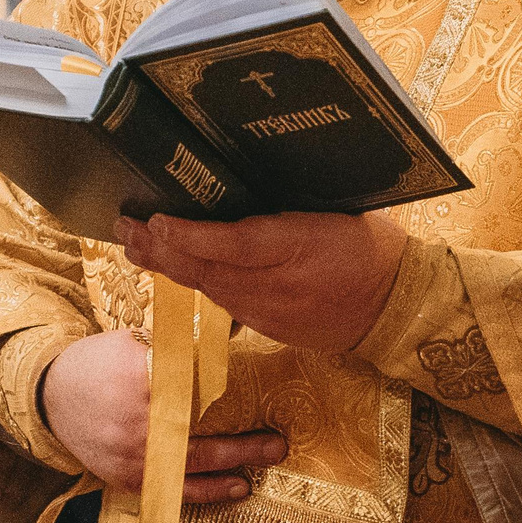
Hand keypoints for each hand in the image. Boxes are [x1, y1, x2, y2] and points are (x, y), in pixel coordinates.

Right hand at [39, 329, 287, 503]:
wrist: (49, 398)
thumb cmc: (96, 363)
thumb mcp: (129, 340)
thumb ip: (174, 344)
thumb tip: (230, 332)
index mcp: (139, 376)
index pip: (195, 380)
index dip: (228, 385)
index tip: (258, 386)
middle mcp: (138, 419)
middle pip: (203, 429)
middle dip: (245, 439)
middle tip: (279, 440)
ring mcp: (133, 454)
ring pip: (194, 462)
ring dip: (236, 462)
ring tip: (270, 456)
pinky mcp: (128, 477)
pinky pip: (174, 488)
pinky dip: (208, 490)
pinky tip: (237, 487)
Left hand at [116, 210, 407, 355]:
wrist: (397, 307)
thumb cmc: (370, 247)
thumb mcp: (332, 212)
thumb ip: (281, 210)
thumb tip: (232, 195)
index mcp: (298, 246)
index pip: (233, 243)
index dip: (190, 235)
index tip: (156, 221)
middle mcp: (278, 285)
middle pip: (207, 270)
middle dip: (159, 249)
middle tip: (124, 228)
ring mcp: (270, 312)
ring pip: (208, 288)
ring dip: (169, 267)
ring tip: (136, 245)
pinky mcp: (268, 327)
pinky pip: (224, 302)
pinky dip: (197, 283)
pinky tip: (174, 269)